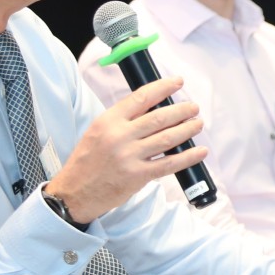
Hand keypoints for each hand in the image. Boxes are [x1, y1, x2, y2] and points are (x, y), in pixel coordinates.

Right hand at [46, 76, 209, 223]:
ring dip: (187, 129)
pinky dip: (188, 157)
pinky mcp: (138, 176)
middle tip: (193, 107)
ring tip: (198, 124)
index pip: (141, 97)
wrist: (75, 192)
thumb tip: (152, 107)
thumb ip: (121, 120)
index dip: (163, 88)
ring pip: (167, 138)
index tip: (178, 83)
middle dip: (181, 110)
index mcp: (109, 121)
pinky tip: (200, 151)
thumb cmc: (87, 161)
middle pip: (159, 117)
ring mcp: (130, 156)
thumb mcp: (98, 131)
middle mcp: (120, 136)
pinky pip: (169, 164)